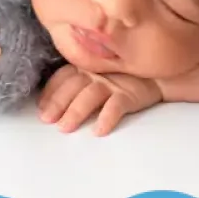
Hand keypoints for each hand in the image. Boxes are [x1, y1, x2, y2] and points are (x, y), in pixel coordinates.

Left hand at [37, 62, 162, 136]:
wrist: (157, 76)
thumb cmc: (121, 78)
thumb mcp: (96, 76)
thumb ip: (76, 84)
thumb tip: (48, 106)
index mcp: (84, 67)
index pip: (62, 77)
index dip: (50, 92)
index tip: (41, 109)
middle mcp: (96, 73)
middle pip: (73, 86)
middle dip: (58, 103)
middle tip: (48, 120)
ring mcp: (113, 83)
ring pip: (91, 95)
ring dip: (76, 111)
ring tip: (65, 127)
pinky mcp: (130, 94)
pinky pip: (116, 106)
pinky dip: (107, 117)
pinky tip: (99, 130)